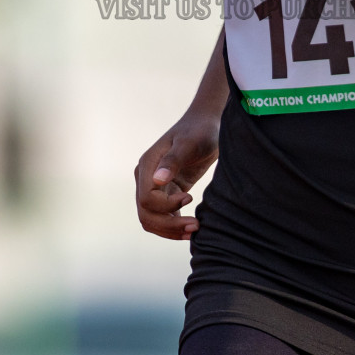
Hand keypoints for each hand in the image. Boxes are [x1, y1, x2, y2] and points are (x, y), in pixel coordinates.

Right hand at [134, 112, 219, 239]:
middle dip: (169, 225)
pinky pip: (163, 216)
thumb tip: (158, 181)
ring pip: (152, 219)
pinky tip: (192, 226)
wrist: (207, 124)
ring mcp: (154, 186)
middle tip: (195, 226)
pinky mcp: (167, 191)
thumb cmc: (200, 130)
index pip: (147, 199)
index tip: (190, 198)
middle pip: (146, 214)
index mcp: (147, 165)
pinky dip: (174, 225)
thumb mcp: (190, 143)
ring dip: (171, 230)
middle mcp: (146, 177)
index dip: (166, 206)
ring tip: (195, 230)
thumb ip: (173, 160)